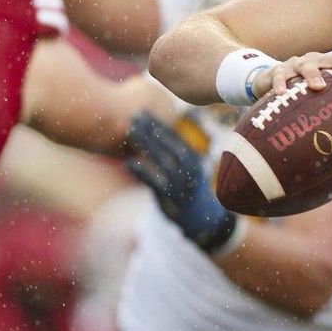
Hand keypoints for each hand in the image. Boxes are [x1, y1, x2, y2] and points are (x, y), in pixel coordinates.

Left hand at [126, 112, 238, 253]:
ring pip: (161, 159)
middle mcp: (189, 167)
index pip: (174, 136)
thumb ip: (174, 155)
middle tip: (134, 116)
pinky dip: (142, 172)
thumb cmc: (190, 190)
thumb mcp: (189, 169)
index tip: (143, 112)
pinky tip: (128, 163)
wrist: (202, 218)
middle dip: (150, 128)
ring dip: (145, 144)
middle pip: (167, 143)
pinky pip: (155, 182)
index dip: (158, 123)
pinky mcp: (172, 197)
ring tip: (130, 132)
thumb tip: (155, 137)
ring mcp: (181, 181)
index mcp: (193, 158)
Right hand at [251, 51, 331, 98]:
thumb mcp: (323, 95)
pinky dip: (280, 84)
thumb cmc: (304, 92)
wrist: (272, 80)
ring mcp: (297, 64)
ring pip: (307, 66)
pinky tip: (282, 94)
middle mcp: (317, 60)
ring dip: (313, 75)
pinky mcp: (277, 70)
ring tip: (318, 87)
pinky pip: (279, 76)